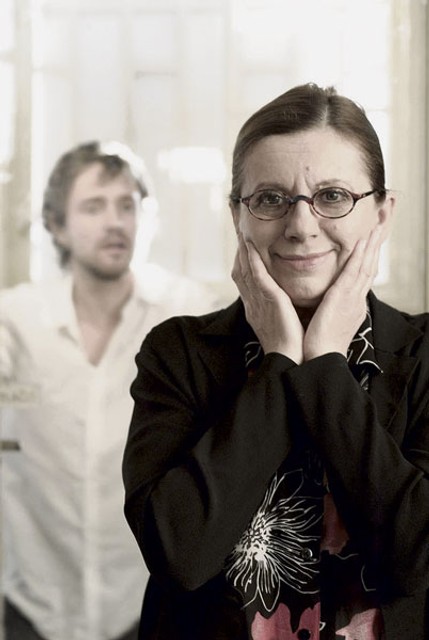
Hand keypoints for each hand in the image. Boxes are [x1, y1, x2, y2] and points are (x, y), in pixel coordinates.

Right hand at [232, 235, 303, 362]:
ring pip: (245, 271)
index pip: (245, 282)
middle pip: (240, 273)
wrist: (290, 360)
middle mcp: (252, 304)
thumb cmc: (291, 347)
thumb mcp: (282, 325)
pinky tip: (250, 246)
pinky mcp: (270, 300)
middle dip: (238, 253)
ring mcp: (258, 302)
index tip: (243, 248)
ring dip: (242, 251)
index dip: (242, 264)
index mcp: (256, 310)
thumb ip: (280, 311)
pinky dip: (252, 260)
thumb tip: (286, 303)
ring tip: (242, 233)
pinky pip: (257, 276)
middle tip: (238, 234)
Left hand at [303, 224, 383, 360]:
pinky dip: (359, 255)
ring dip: (371, 246)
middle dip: (375, 249)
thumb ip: (328, 309)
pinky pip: (353, 272)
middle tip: (380, 230)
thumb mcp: (327, 322)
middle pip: (369, 269)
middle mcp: (356, 301)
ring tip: (376, 228)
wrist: (319, 359)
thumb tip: (325, 301)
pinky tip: (363, 242)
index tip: (370, 245)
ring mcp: (352, 299)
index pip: (363, 279)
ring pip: (366, 267)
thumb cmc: (318, 345)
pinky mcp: (342, 298)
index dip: (368, 260)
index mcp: (352, 307)